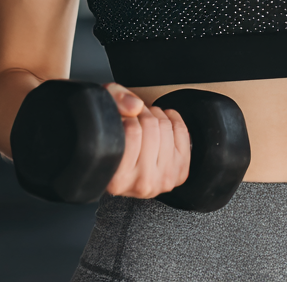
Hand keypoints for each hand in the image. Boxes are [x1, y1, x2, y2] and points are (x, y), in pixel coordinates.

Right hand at [103, 83, 190, 197]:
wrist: (128, 172)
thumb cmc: (114, 145)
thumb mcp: (104, 120)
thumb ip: (115, 102)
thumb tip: (136, 106)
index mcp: (118, 179)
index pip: (132, 131)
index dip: (130, 116)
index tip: (127, 117)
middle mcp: (142, 184)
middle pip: (151, 127)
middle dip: (144, 113)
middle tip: (138, 114)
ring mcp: (163, 179)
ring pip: (166, 128)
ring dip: (157, 115)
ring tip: (148, 118)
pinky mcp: (180, 173)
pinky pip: (182, 133)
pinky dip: (174, 120)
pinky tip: (165, 119)